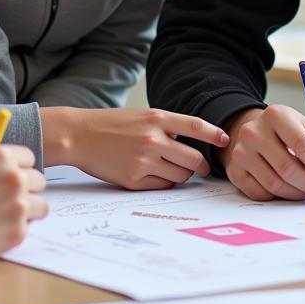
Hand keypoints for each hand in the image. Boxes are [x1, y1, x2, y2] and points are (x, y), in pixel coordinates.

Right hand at [0, 145, 47, 260]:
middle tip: (11, 198)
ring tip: (9, 215)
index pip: (28, 157)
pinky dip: (15, 229)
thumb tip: (5, 160)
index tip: (13, 175)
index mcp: (2, 157)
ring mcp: (19, 206)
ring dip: (28, 209)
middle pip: (38, 180)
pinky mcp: (18, 231)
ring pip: (41, 205)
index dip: (20, 167)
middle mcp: (15, 178)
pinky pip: (28, 228)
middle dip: (26, 188)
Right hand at [41, 107, 228, 189]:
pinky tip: (151, 175)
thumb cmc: (111, 125)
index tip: (225, 140)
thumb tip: (190, 145)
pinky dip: (162, 183)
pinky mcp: (133, 179)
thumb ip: (165, 127)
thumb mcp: (141, 116)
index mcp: (156, 118)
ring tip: (167, 169)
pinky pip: (161, 187)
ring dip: (180, 176)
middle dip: (199, 166)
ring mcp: (143, 160)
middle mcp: (152, 139)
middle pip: (193, 159)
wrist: (79, 135)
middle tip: (197, 168)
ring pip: (180, 176)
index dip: (214, 134)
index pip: (195, 127)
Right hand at [220, 104, 304, 201]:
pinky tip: (287, 188)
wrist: (253, 131)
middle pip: (288, 168)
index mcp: (277, 115)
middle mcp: (253, 131)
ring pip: (275, 184)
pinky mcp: (234, 171)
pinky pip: (261, 194)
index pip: (302, 144)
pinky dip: (279, 197)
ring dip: (297, 193)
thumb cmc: (290, 133)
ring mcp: (240, 151)